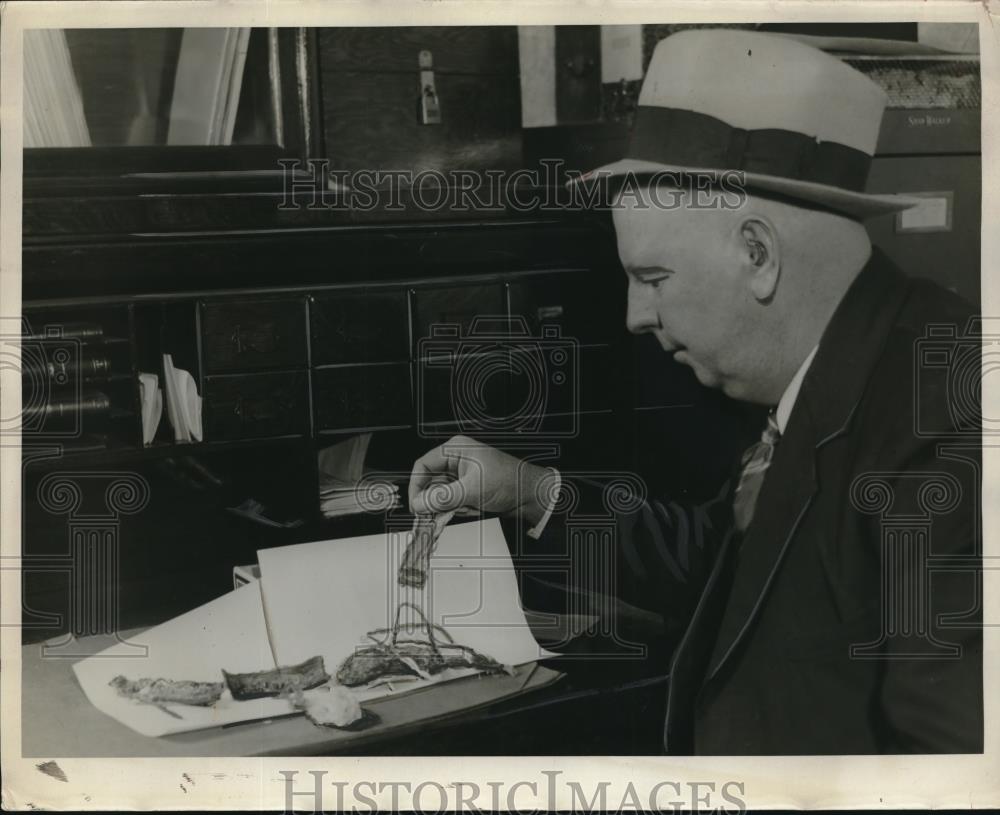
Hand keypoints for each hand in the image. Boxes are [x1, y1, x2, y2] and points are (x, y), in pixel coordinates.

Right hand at [408, 435, 556, 526]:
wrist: (530, 495)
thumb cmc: (510, 481)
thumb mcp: (472, 489)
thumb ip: (444, 497)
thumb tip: (420, 503)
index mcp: (455, 449)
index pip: (423, 465)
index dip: (417, 485)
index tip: (416, 504)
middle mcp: (456, 460)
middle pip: (430, 482)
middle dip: (436, 500)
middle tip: (437, 514)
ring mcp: (461, 476)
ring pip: (440, 495)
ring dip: (450, 506)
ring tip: (468, 507)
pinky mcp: (466, 489)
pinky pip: (450, 502)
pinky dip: (457, 509)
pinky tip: (473, 508)